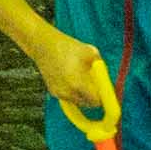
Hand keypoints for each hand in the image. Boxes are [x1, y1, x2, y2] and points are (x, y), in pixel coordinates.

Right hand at [28, 28, 118, 144]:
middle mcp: (67, 92)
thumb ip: (101, 68)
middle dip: (94, 97)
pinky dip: (73, 92)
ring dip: (83, 95)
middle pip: (88, 104)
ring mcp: (59, 93)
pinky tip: (71, 77)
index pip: (96, 101)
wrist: (43, 45)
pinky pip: (69, 97)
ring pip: (78, 102)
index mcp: (78, 84)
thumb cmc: (69, 47)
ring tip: (82, 77)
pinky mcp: (53, 92)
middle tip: (96, 84)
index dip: (103, 99)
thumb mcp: (91, 53)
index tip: (106, 93)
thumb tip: (107, 80)